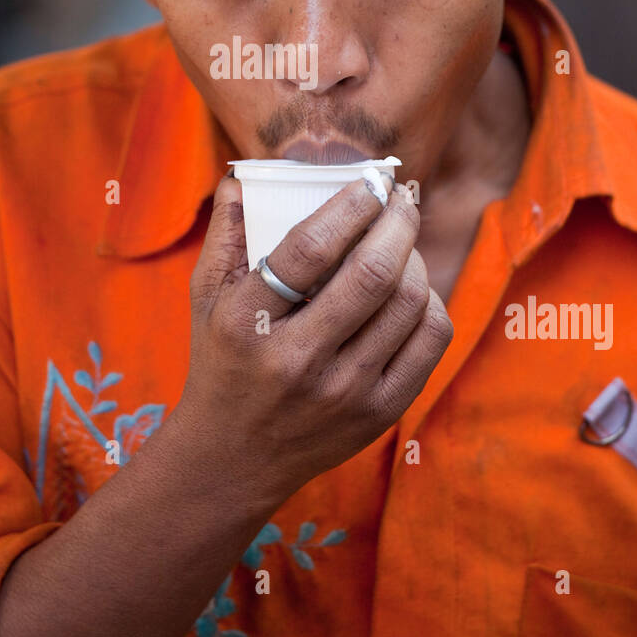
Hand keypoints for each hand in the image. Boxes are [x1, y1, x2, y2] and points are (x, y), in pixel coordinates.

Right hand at [176, 171, 452, 505]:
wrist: (234, 459)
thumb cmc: (222, 361)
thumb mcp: (205, 298)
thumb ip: (225, 235)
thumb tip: (243, 178)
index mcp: (248, 323)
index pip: (309, 250)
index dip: (350, 206)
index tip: (370, 181)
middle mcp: (298, 360)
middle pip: (373, 274)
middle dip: (398, 222)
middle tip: (401, 199)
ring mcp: (344, 392)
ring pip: (409, 304)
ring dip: (415, 259)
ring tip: (403, 242)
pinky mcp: (378, 414)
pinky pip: (429, 343)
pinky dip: (431, 304)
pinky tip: (413, 289)